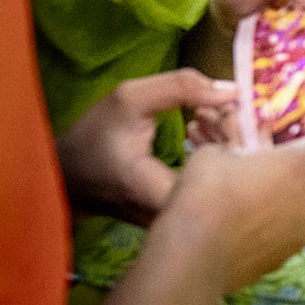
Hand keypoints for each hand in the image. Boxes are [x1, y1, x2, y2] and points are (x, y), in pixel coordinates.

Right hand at [57, 69, 238, 225]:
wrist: (67, 176)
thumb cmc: (94, 138)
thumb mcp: (130, 98)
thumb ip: (181, 88)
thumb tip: (235, 89)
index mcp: (164, 192)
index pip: (229, 168)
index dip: (237, 133)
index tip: (226, 103)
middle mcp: (181, 214)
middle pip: (235, 176)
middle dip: (236, 133)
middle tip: (220, 104)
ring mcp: (185, 217)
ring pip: (227, 179)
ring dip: (226, 139)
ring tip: (206, 111)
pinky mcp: (186, 211)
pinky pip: (215, 181)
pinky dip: (215, 151)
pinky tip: (200, 127)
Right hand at [162, 102, 304, 293]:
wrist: (189, 260)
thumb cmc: (206, 194)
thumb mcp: (218, 150)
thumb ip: (240, 139)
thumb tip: (238, 138)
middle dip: (294, 155)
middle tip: (263, 144)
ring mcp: (302, 232)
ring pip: (299, 197)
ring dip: (279, 185)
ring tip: (243, 180)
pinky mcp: (284, 256)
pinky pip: (284, 224)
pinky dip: (269, 213)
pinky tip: (237, 211)